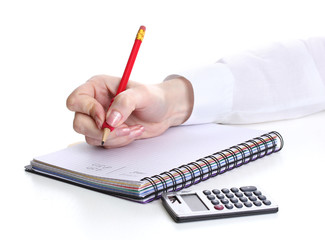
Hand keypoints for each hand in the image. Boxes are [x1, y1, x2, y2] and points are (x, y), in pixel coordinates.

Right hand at [66, 75, 193, 147]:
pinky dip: (119, 141)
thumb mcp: (142, 94)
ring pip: (91, 136)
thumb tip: (110, 119)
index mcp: (97, 87)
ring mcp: (100, 120)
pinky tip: (133, 132)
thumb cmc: (154, 97)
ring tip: (132, 129)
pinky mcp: (107, 132)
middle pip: (79, 123)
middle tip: (122, 128)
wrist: (165, 112)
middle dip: (101, 130)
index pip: (76, 100)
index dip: (88, 111)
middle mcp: (95, 103)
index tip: (106, 118)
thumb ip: (125, 102)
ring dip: (114, 137)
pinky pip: (104, 143)